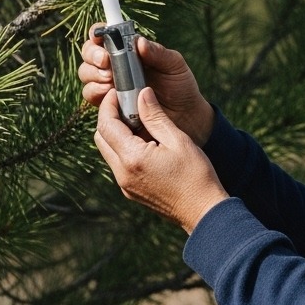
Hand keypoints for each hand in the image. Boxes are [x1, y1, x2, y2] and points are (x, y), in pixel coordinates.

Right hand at [79, 29, 214, 145]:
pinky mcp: (108, 105)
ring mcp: (109, 85)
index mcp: (129, 51)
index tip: (101, 38)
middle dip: (93, 55)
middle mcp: (115, 65)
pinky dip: (96, 93)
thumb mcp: (174, 65)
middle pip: (89, 53)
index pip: (105, 35)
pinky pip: (91, 97)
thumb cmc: (180, 86)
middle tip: (107, 62)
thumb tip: (139, 41)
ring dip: (94, 75)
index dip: (97, 33)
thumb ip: (158, 53)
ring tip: (111, 81)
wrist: (185, 117)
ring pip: (86, 74)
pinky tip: (111, 95)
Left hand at [94, 86, 227, 233]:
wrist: (203, 211)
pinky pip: (119, 164)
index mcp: (132, 158)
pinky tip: (146, 143)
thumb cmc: (196, 175)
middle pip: (101, 138)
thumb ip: (156, 116)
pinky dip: (124, 149)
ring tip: (141, 123)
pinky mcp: (131, 191)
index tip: (118, 92)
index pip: (106, 125)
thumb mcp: (178, 140)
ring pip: (108, 151)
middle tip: (129, 105)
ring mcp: (125, 185)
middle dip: (109, 118)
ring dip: (117, 134)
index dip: (109, 105)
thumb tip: (142, 93)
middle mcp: (122, 173)